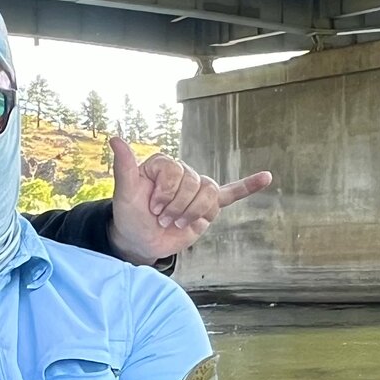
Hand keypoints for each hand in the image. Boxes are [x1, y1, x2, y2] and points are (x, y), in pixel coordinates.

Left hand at [108, 137, 271, 264]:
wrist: (139, 241)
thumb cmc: (129, 216)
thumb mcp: (124, 194)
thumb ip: (124, 167)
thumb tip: (115, 138)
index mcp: (164, 165)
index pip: (177, 171)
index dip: (165, 194)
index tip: (151, 208)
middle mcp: (182, 173)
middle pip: (195, 184)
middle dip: (177, 207)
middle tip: (162, 219)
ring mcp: (196, 190)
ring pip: (209, 195)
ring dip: (193, 213)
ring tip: (177, 223)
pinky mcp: (207, 207)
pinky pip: (230, 194)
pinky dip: (248, 186)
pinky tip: (265, 178)